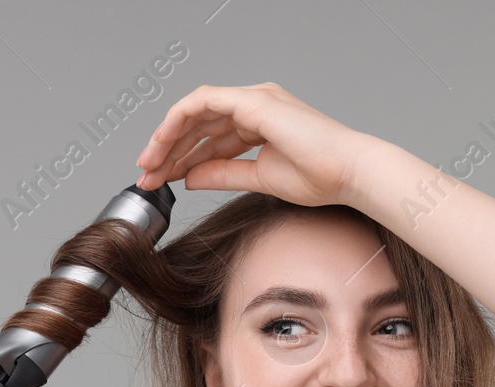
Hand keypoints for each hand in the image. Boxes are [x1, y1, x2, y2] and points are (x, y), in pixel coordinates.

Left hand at [134, 82, 368, 207]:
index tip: (161, 180)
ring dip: (167, 138)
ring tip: (148, 165)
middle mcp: (253, 105)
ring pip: (194, 111)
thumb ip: (222, 174)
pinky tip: (163, 144)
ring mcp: (253, 99)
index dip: (181, 157)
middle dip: (168, 150)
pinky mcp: (252, 101)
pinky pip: (202, 102)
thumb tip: (189, 178)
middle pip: (198, 123)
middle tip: (146, 176)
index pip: (209, 136)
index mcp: (259, 121)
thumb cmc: (320, 176)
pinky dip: (178, 120)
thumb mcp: (258, 179)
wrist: (348, 173)